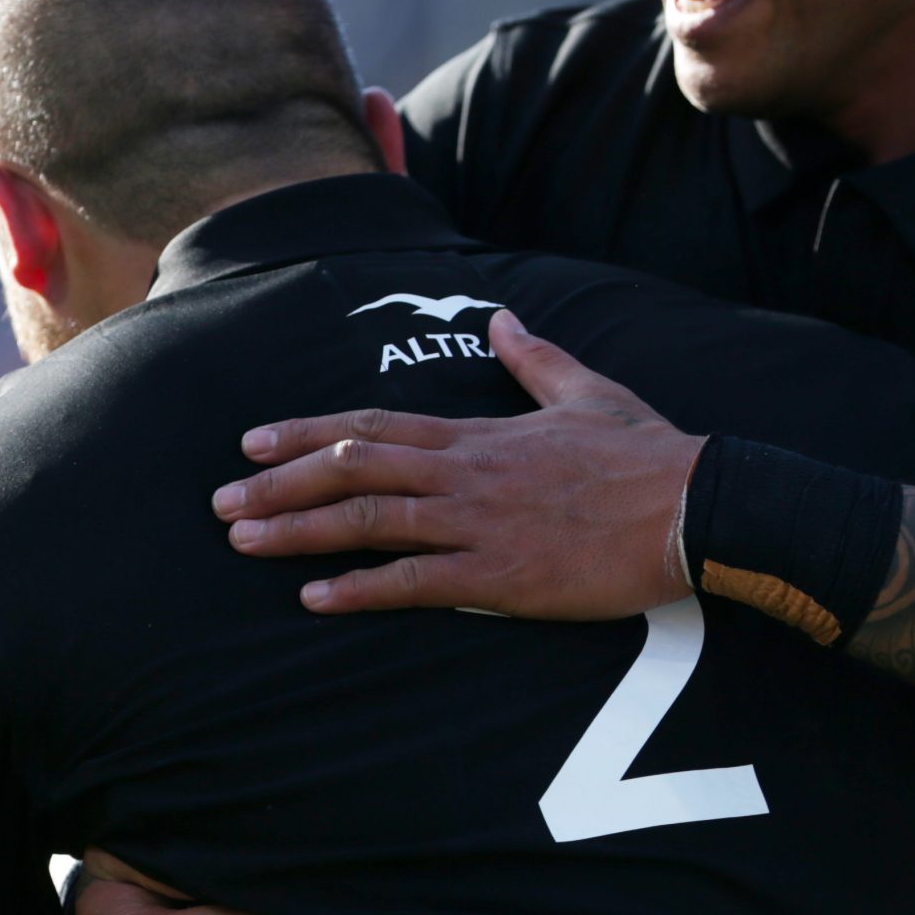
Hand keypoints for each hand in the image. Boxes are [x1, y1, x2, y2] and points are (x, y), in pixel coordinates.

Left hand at [213, 309, 703, 618]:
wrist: (695, 505)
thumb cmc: (647, 453)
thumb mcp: (586, 390)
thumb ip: (534, 356)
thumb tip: (503, 317)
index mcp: (481, 432)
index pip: (374, 425)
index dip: (308, 431)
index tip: (253, 438)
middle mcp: (467, 473)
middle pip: (353, 469)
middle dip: (280, 482)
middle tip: (220, 499)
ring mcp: (480, 524)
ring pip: (369, 522)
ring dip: (298, 530)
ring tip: (242, 541)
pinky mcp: (501, 577)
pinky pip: (415, 583)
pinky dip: (360, 589)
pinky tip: (314, 598)